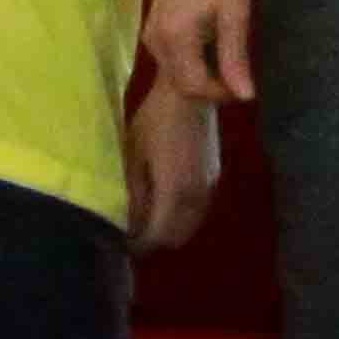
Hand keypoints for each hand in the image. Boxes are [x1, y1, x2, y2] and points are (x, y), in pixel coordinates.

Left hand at [124, 81, 220, 254]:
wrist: (190, 95)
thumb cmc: (154, 121)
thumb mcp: (134, 156)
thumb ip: (135, 193)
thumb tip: (130, 222)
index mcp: (174, 192)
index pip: (158, 235)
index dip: (140, 244)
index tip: (125, 243)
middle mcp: (196, 196)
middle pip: (178, 236)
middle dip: (157, 240)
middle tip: (136, 234)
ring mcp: (209, 186)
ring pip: (191, 224)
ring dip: (172, 229)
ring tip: (151, 221)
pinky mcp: (214, 176)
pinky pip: (199, 210)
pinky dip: (184, 216)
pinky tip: (168, 204)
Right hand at [142, 0, 255, 105]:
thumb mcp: (234, 14)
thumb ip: (235, 58)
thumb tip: (245, 97)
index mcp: (175, 38)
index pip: (192, 87)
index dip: (219, 94)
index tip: (242, 85)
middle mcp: (155, 42)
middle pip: (181, 85)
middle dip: (210, 88)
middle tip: (237, 73)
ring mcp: (150, 37)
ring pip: (175, 75)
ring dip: (201, 77)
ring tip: (226, 59)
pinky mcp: (151, 33)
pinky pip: (170, 62)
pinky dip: (191, 64)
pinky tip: (210, 47)